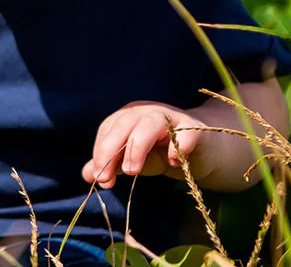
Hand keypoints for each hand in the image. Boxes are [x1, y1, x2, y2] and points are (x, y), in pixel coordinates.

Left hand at [82, 101, 210, 188]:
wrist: (204, 149)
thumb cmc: (163, 151)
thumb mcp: (135, 159)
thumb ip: (112, 165)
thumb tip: (87, 176)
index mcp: (129, 116)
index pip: (108, 129)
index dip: (100, 152)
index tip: (98, 178)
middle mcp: (147, 112)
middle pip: (125, 123)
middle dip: (112, 149)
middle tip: (108, 177)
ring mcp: (171, 117)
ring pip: (150, 123)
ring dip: (137, 146)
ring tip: (132, 171)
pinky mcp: (194, 129)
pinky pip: (185, 133)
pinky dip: (177, 145)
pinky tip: (172, 162)